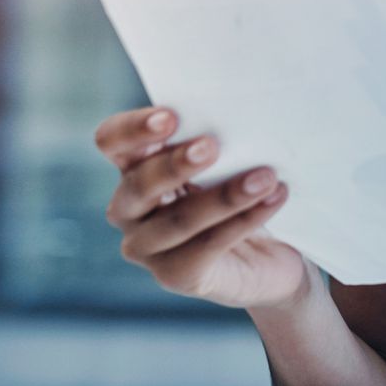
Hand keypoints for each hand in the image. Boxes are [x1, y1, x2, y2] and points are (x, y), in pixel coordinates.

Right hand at [94, 106, 308, 309]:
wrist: (270, 252)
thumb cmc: (238, 188)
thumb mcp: (225, 158)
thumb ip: (214, 137)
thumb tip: (238, 109)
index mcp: (131, 166)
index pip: (112, 141)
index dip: (134, 128)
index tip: (171, 117)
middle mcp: (128, 208)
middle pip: (138, 184)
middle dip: (175, 164)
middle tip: (212, 146)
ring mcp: (147, 248)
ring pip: (179, 220)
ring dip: (225, 196)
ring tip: (265, 177)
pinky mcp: (175, 276)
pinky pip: (208, 246)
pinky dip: (244, 220)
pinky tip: (274, 198)